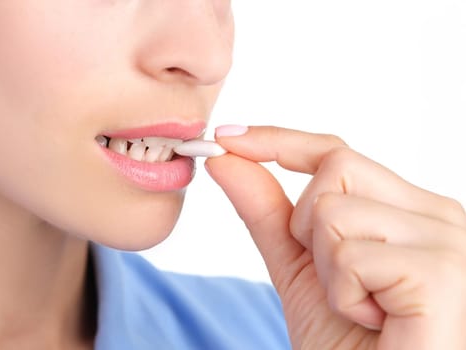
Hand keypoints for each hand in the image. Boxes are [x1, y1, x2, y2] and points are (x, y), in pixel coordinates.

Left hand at [205, 126, 465, 348]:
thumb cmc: (348, 344)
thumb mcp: (299, 269)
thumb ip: (267, 212)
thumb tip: (227, 158)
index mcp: (409, 210)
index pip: (338, 153)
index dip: (279, 141)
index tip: (227, 138)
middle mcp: (439, 216)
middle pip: (335, 168)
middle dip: (307, 229)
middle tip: (339, 284)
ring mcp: (448, 241)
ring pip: (334, 211)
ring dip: (327, 272)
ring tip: (363, 309)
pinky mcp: (443, 273)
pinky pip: (351, 255)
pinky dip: (344, 297)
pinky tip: (377, 323)